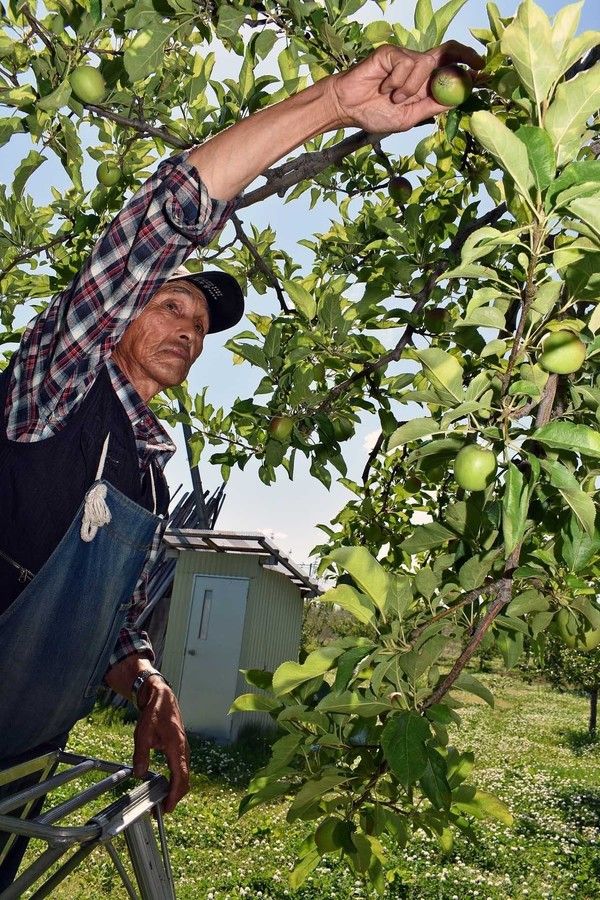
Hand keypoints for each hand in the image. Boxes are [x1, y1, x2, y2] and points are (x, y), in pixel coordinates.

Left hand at [133, 679, 189, 812]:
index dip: (175, 795)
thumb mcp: (143, 733)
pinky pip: (182, 768)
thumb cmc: (154, 713)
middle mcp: (184, 749)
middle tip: (162, 809)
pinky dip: (176, 780)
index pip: (181, 776)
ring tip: (163, 801)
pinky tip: (166, 785)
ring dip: (176, 789)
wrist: (162, 697)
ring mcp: (184, 748)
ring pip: (184, 774)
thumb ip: (141, 754)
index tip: (167, 808)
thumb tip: (139, 774)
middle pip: (185, 779)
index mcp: (177, 746)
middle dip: (176, 796)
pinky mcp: (180, 748)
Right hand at [327, 41, 483, 133]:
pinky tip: (384, 88)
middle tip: (478, 63)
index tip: (484, 74)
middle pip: (448, 51)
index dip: (468, 69)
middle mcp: (418, 67)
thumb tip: (459, 97)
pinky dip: (398, 81)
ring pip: (424, 64)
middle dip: (466, 54)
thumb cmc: (375, 113)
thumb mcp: (410, 117)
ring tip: (393, 98)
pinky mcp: (391, 53)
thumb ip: (433, 106)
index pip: (452, 69)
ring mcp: (405, 58)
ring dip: (410, 87)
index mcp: (425, 83)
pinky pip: (406, 64)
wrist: (348, 109)